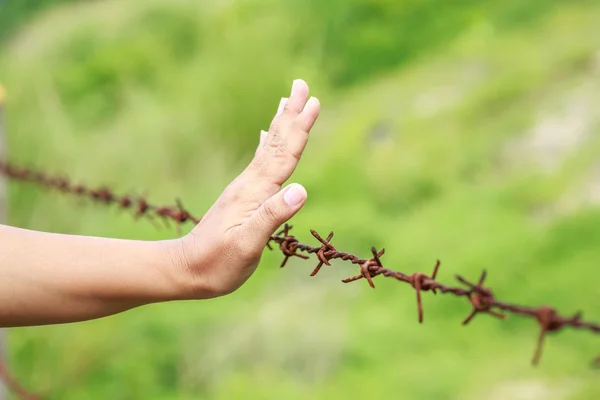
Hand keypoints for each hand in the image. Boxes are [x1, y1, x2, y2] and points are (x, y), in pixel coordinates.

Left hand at [167, 79, 319, 298]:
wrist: (185, 269)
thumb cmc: (217, 264)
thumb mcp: (247, 246)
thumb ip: (271, 217)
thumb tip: (301, 190)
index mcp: (255, 192)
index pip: (283, 154)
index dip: (300, 128)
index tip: (313, 102)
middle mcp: (249, 184)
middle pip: (275, 142)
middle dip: (291, 114)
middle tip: (301, 85)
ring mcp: (244, 188)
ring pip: (268, 148)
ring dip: (280, 124)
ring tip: (287, 101)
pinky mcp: (241, 197)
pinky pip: (260, 161)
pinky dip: (266, 144)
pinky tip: (265, 135)